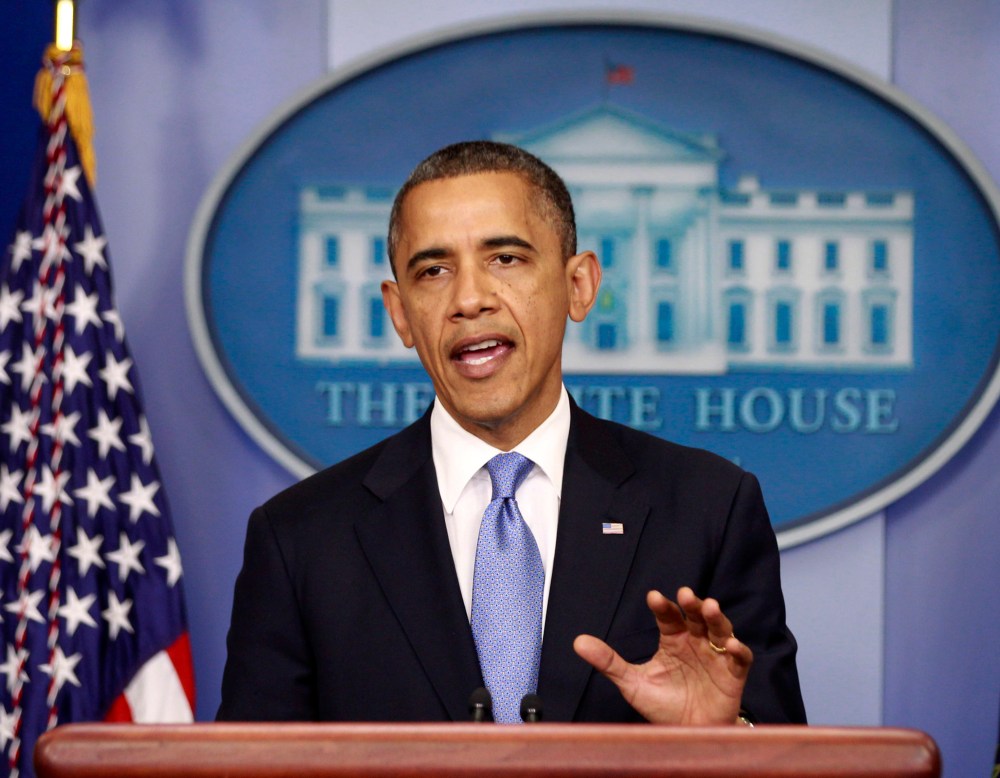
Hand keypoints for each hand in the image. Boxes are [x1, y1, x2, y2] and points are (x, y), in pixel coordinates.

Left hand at [573, 587, 751, 724]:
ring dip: (716, 618)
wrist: (686, 736)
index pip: (668, 616)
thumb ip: (608, 662)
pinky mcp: (733, 675)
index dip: (662, 606)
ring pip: (719, 630)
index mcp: (673, 640)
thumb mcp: (632, 683)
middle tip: (686, 595)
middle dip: (692, 604)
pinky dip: (738, 650)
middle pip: (695, 616)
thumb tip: (578, 641)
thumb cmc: (662, 705)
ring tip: (709, 608)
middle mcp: (695, 642)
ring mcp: (715, 656)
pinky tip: (732, 644)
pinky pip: (740, 658)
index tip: (654, 597)